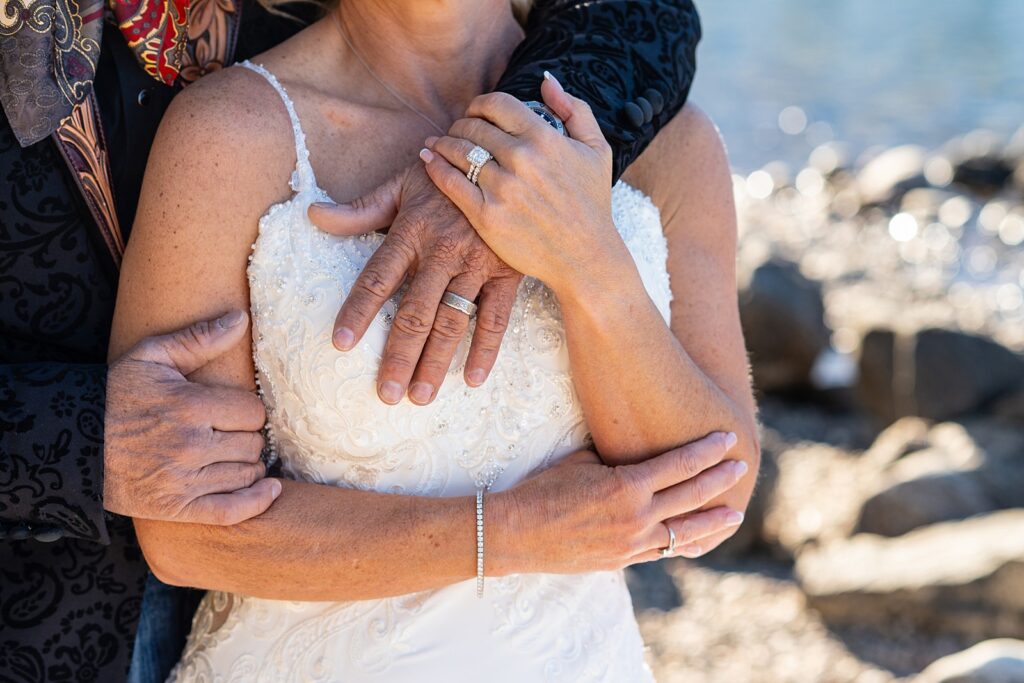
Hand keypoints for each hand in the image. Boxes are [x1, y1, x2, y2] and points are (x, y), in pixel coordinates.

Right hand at [104, 310, 281, 523]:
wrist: (72, 443)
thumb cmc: (117, 396)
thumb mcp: (152, 357)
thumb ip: (199, 338)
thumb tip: (240, 318)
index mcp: (188, 406)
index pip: (253, 412)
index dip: (248, 410)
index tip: (235, 411)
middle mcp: (189, 445)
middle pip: (253, 443)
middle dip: (248, 437)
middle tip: (232, 433)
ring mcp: (183, 480)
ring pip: (247, 474)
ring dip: (249, 465)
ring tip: (234, 455)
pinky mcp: (176, 508)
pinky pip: (231, 510)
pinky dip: (256, 502)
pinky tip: (269, 490)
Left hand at [308, 163, 520, 405]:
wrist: (506, 161)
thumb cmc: (445, 176)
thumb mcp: (402, 185)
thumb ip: (360, 209)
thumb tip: (313, 215)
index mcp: (412, 231)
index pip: (378, 278)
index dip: (358, 311)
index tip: (341, 345)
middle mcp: (444, 251)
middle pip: (416, 312)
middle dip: (399, 356)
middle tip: (386, 393)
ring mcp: (478, 264)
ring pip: (454, 320)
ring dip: (436, 362)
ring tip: (420, 396)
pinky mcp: (508, 272)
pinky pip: (497, 316)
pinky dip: (486, 349)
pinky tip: (472, 379)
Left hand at [420, 74, 631, 297]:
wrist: (585, 257)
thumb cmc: (592, 204)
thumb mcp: (597, 150)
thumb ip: (574, 109)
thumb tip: (546, 81)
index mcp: (545, 138)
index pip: (497, 104)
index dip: (480, 104)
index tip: (476, 112)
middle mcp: (521, 159)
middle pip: (474, 126)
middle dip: (461, 124)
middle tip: (457, 131)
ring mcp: (502, 188)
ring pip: (459, 151)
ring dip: (443, 143)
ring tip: (437, 144)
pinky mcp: (486, 216)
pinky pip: (451, 182)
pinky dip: (435, 166)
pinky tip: (429, 160)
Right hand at [491, 431, 747, 574]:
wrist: (515, 533)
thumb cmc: (542, 488)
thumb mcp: (581, 460)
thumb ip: (615, 457)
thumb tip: (636, 440)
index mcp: (626, 486)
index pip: (680, 465)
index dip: (708, 451)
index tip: (727, 440)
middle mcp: (636, 517)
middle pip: (692, 496)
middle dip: (721, 480)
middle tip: (741, 466)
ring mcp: (631, 543)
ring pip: (685, 532)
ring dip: (713, 521)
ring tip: (735, 513)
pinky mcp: (621, 561)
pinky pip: (661, 551)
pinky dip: (681, 543)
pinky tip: (695, 538)